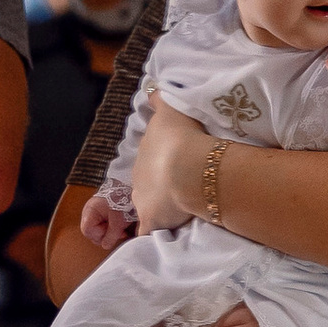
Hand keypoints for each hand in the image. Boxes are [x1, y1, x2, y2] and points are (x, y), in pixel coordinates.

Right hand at [79, 189, 134, 246]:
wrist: (131, 190)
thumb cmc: (123, 200)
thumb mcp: (118, 222)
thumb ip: (110, 236)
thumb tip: (105, 245)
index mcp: (90, 211)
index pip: (87, 231)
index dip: (99, 234)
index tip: (110, 231)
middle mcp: (90, 212)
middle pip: (92, 232)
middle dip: (105, 235)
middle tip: (118, 232)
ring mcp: (95, 213)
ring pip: (98, 230)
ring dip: (110, 232)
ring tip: (121, 229)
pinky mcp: (102, 214)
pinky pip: (103, 226)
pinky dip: (111, 228)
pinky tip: (120, 226)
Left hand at [126, 102, 207, 235]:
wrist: (188, 166)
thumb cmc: (182, 136)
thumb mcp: (170, 109)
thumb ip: (159, 99)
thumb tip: (150, 86)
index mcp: (146, 151)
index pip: (151, 158)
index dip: (162, 161)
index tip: (173, 164)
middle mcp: (139, 175)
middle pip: (147, 182)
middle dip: (159, 185)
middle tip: (178, 187)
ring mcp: (143, 199)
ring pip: (146, 205)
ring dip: (157, 208)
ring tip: (175, 211)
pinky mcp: (151, 220)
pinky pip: (147, 232)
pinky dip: (150, 235)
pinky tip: (156, 240)